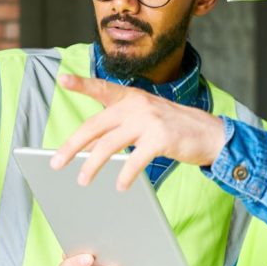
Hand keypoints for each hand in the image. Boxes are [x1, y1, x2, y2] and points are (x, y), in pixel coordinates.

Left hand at [49, 75, 225, 189]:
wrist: (210, 134)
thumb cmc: (171, 129)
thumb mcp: (142, 123)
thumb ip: (116, 131)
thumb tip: (87, 148)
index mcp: (130, 98)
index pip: (102, 89)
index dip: (82, 84)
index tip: (63, 79)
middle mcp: (137, 105)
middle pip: (96, 125)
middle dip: (73, 146)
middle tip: (56, 163)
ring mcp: (149, 120)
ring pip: (109, 144)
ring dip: (92, 165)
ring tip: (82, 180)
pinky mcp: (161, 138)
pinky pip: (135, 159)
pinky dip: (125, 175)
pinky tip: (120, 186)